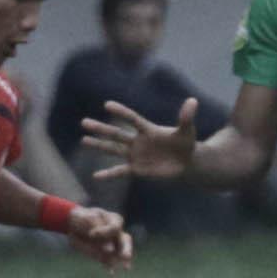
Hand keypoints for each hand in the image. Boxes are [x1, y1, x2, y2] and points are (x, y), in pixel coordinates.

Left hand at [65, 207, 134, 271]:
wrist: (74, 224)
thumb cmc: (82, 219)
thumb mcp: (86, 219)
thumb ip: (97, 231)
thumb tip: (109, 249)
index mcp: (114, 220)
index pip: (115, 228)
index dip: (104, 232)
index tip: (91, 234)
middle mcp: (116, 233)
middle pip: (126, 240)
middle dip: (126, 249)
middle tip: (125, 256)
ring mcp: (113, 244)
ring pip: (121, 252)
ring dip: (123, 260)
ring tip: (126, 268)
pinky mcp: (105, 254)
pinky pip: (109, 261)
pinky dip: (110, 267)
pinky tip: (111, 273)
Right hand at [80, 98, 200, 182]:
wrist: (186, 163)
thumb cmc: (186, 144)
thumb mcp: (187, 131)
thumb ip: (186, 117)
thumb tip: (193, 101)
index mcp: (148, 130)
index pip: (132, 119)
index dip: (121, 112)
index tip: (107, 104)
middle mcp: (138, 141)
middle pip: (116, 134)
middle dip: (101, 129)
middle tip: (84, 122)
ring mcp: (135, 155)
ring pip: (113, 149)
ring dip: (99, 146)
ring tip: (84, 140)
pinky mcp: (137, 169)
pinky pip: (120, 171)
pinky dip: (109, 174)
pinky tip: (95, 176)